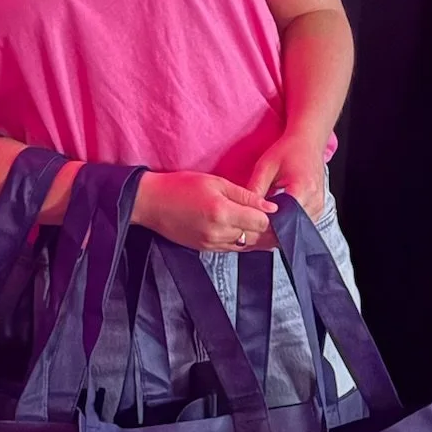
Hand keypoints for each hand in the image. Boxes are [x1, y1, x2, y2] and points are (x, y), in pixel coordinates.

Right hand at [133, 171, 278, 251]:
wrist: (151, 203)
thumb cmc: (181, 186)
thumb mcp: (215, 182)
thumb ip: (245, 195)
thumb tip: (271, 206)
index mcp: (223, 213)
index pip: (262, 223)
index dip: (274, 218)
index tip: (280, 210)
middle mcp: (219, 233)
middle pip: (257, 238)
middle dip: (271, 230)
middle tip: (280, 220)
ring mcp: (211, 244)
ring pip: (247, 246)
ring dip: (258, 237)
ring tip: (267, 226)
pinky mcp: (205, 249)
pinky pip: (232, 248)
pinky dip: (243, 240)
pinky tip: (247, 231)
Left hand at [247, 128, 328, 218]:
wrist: (308, 142)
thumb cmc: (286, 151)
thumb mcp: (265, 167)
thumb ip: (255, 189)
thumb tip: (245, 211)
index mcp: (302, 189)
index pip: (283, 218)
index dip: (266, 223)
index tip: (253, 221)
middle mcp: (315, 200)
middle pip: (291, 225)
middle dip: (272, 226)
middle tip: (257, 220)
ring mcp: (320, 206)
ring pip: (297, 227)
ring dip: (282, 225)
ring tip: (268, 215)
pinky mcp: (320, 208)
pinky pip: (303, 223)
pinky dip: (290, 222)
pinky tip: (279, 213)